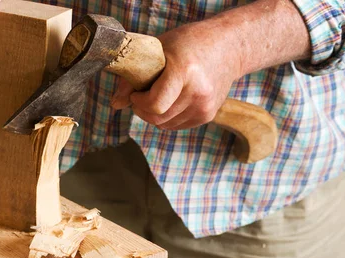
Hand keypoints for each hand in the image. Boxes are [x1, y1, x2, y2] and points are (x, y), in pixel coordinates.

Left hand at [111, 22, 241, 129]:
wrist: (229, 47)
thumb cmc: (188, 44)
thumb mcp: (158, 50)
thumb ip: (132, 77)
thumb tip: (115, 104)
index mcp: (185, 72)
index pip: (154, 105)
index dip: (138, 102)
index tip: (136, 92)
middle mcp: (198, 92)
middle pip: (157, 118)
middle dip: (142, 109)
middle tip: (142, 94)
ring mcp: (205, 107)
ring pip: (165, 125)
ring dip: (154, 114)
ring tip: (158, 93)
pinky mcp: (208, 116)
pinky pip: (176, 125)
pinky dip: (167, 116)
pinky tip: (171, 98)